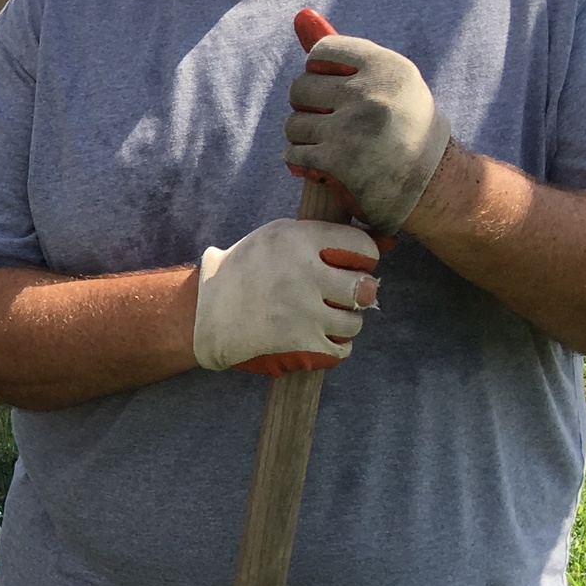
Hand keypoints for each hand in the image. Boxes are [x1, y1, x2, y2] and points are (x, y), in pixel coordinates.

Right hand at [192, 217, 380, 375]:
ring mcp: (302, 309)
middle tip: (344, 295)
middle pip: (364, 287)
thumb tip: (382, 241)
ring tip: (326, 318)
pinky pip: (341, 349)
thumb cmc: (241, 271)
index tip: (353, 265)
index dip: (364, 257)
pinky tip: (321, 337)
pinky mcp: (299, 340)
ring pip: (354, 322)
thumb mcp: (273, 237)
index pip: (362, 245)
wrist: (202, 315)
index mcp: (297, 238)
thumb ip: (319, 237)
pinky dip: (336, 347)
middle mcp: (303, 271)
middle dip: (359, 293)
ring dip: (345, 323)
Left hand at [284, 33, 450, 232]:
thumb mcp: (392, 84)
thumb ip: (349, 57)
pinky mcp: (338, 160)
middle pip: (301, 88)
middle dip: (307, 107)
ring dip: (303, 137)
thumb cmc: (407, 129)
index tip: (331, 89)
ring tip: (326, 145)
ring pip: (294, 123)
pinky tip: (319, 166)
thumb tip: (300, 15)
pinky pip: (294, 152)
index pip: (322, 51)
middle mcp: (371, 93)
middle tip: (326, 121)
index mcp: (387, 67)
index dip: (318, 72)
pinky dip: (300, 161)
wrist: (433, 185)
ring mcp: (353, 127)